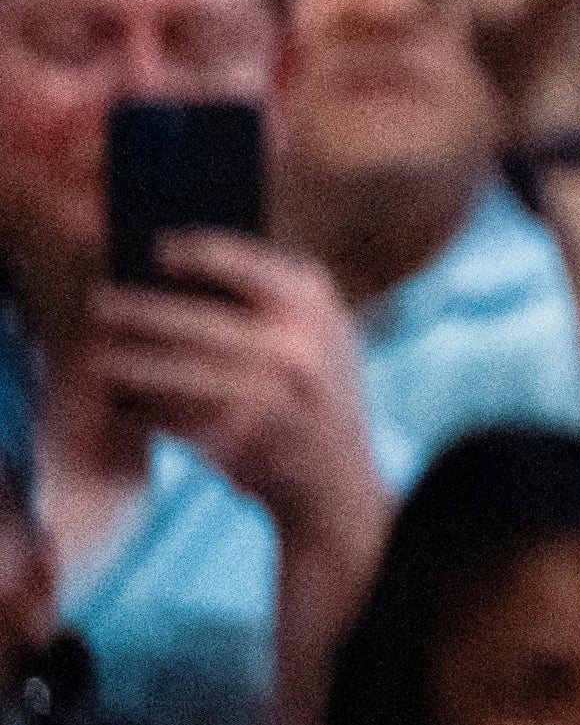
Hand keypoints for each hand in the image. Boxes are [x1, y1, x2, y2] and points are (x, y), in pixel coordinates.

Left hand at [86, 232, 385, 544]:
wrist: (335, 477)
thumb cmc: (316, 387)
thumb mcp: (322, 330)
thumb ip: (273, 296)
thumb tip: (181, 268)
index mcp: (314, 305)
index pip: (244, 262)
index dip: (195, 251)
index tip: (155, 247)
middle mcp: (295, 345)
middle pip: (194, 319)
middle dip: (137, 310)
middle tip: (98, 302)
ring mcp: (267, 394)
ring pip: (174, 371)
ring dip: (128, 363)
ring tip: (99, 356)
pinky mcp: (236, 438)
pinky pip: (171, 415)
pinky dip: (142, 408)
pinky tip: (123, 400)